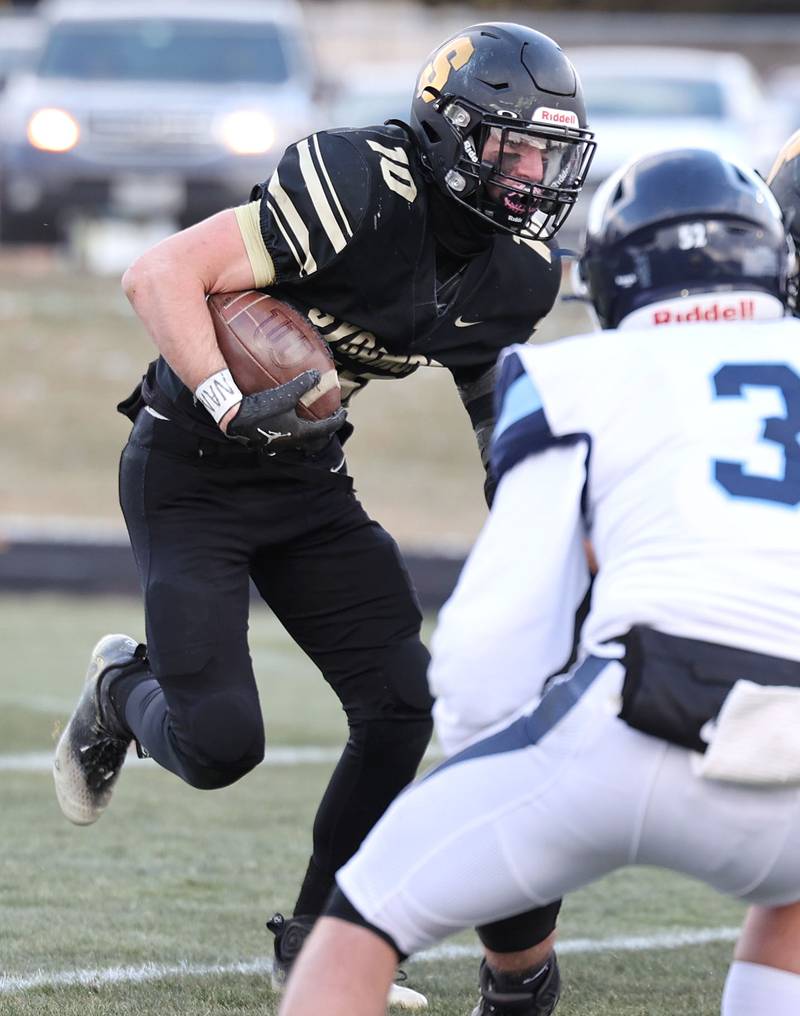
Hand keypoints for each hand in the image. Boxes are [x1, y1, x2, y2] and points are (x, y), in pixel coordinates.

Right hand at [225, 370, 345, 451]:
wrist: (234, 417)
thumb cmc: (262, 408)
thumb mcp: (286, 394)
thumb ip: (303, 384)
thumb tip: (318, 375)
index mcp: (300, 433)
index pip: (326, 428)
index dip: (337, 420)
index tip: (344, 413)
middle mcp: (291, 442)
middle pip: (314, 440)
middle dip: (323, 431)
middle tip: (328, 420)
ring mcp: (278, 444)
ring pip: (300, 441)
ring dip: (308, 432)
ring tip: (309, 421)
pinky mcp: (266, 441)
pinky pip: (286, 439)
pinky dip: (293, 431)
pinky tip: (287, 423)